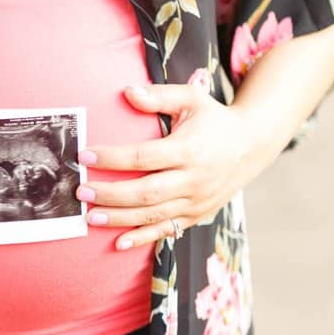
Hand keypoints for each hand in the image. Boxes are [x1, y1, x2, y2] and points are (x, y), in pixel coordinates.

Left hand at [76, 82, 272, 250]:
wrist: (252, 145)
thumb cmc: (214, 120)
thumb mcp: (191, 99)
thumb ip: (159, 96)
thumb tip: (127, 91)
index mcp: (189, 149)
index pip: (143, 157)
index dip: (112, 158)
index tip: (85, 156)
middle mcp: (194, 179)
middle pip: (145, 192)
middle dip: (110, 194)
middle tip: (81, 191)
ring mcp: (196, 201)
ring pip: (152, 215)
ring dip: (119, 218)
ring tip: (90, 216)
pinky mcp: (196, 215)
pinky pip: (166, 230)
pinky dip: (142, 239)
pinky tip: (118, 243)